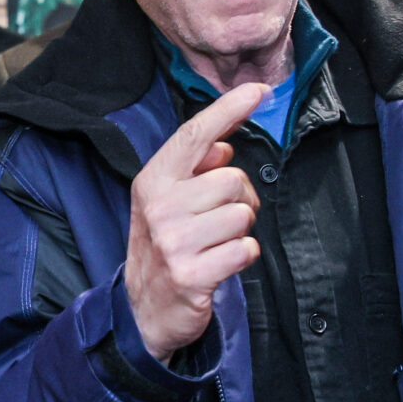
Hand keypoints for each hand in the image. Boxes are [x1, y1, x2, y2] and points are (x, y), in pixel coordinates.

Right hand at [126, 84, 264, 360]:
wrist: (143, 310)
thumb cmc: (164, 245)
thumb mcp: (166, 201)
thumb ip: (193, 170)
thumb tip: (224, 145)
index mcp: (152, 181)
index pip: (194, 135)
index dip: (228, 109)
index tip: (259, 91)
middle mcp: (159, 207)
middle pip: (233, 180)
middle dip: (240, 200)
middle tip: (220, 220)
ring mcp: (173, 242)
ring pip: (243, 215)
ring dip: (240, 231)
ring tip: (215, 245)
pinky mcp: (192, 275)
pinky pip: (246, 249)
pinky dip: (242, 257)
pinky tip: (220, 264)